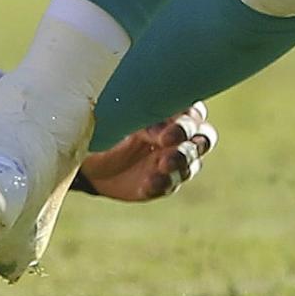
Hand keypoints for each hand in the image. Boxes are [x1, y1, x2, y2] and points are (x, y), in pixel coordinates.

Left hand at [80, 103, 216, 201]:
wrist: (91, 156)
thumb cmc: (108, 122)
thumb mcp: (120, 112)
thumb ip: (138, 110)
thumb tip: (149, 115)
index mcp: (173, 111)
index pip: (194, 112)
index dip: (186, 119)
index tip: (166, 124)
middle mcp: (181, 136)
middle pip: (204, 137)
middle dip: (189, 140)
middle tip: (166, 142)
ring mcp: (174, 160)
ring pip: (192, 162)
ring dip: (179, 163)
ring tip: (161, 166)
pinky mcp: (164, 182)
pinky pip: (171, 184)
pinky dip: (162, 184)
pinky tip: (149, 183)